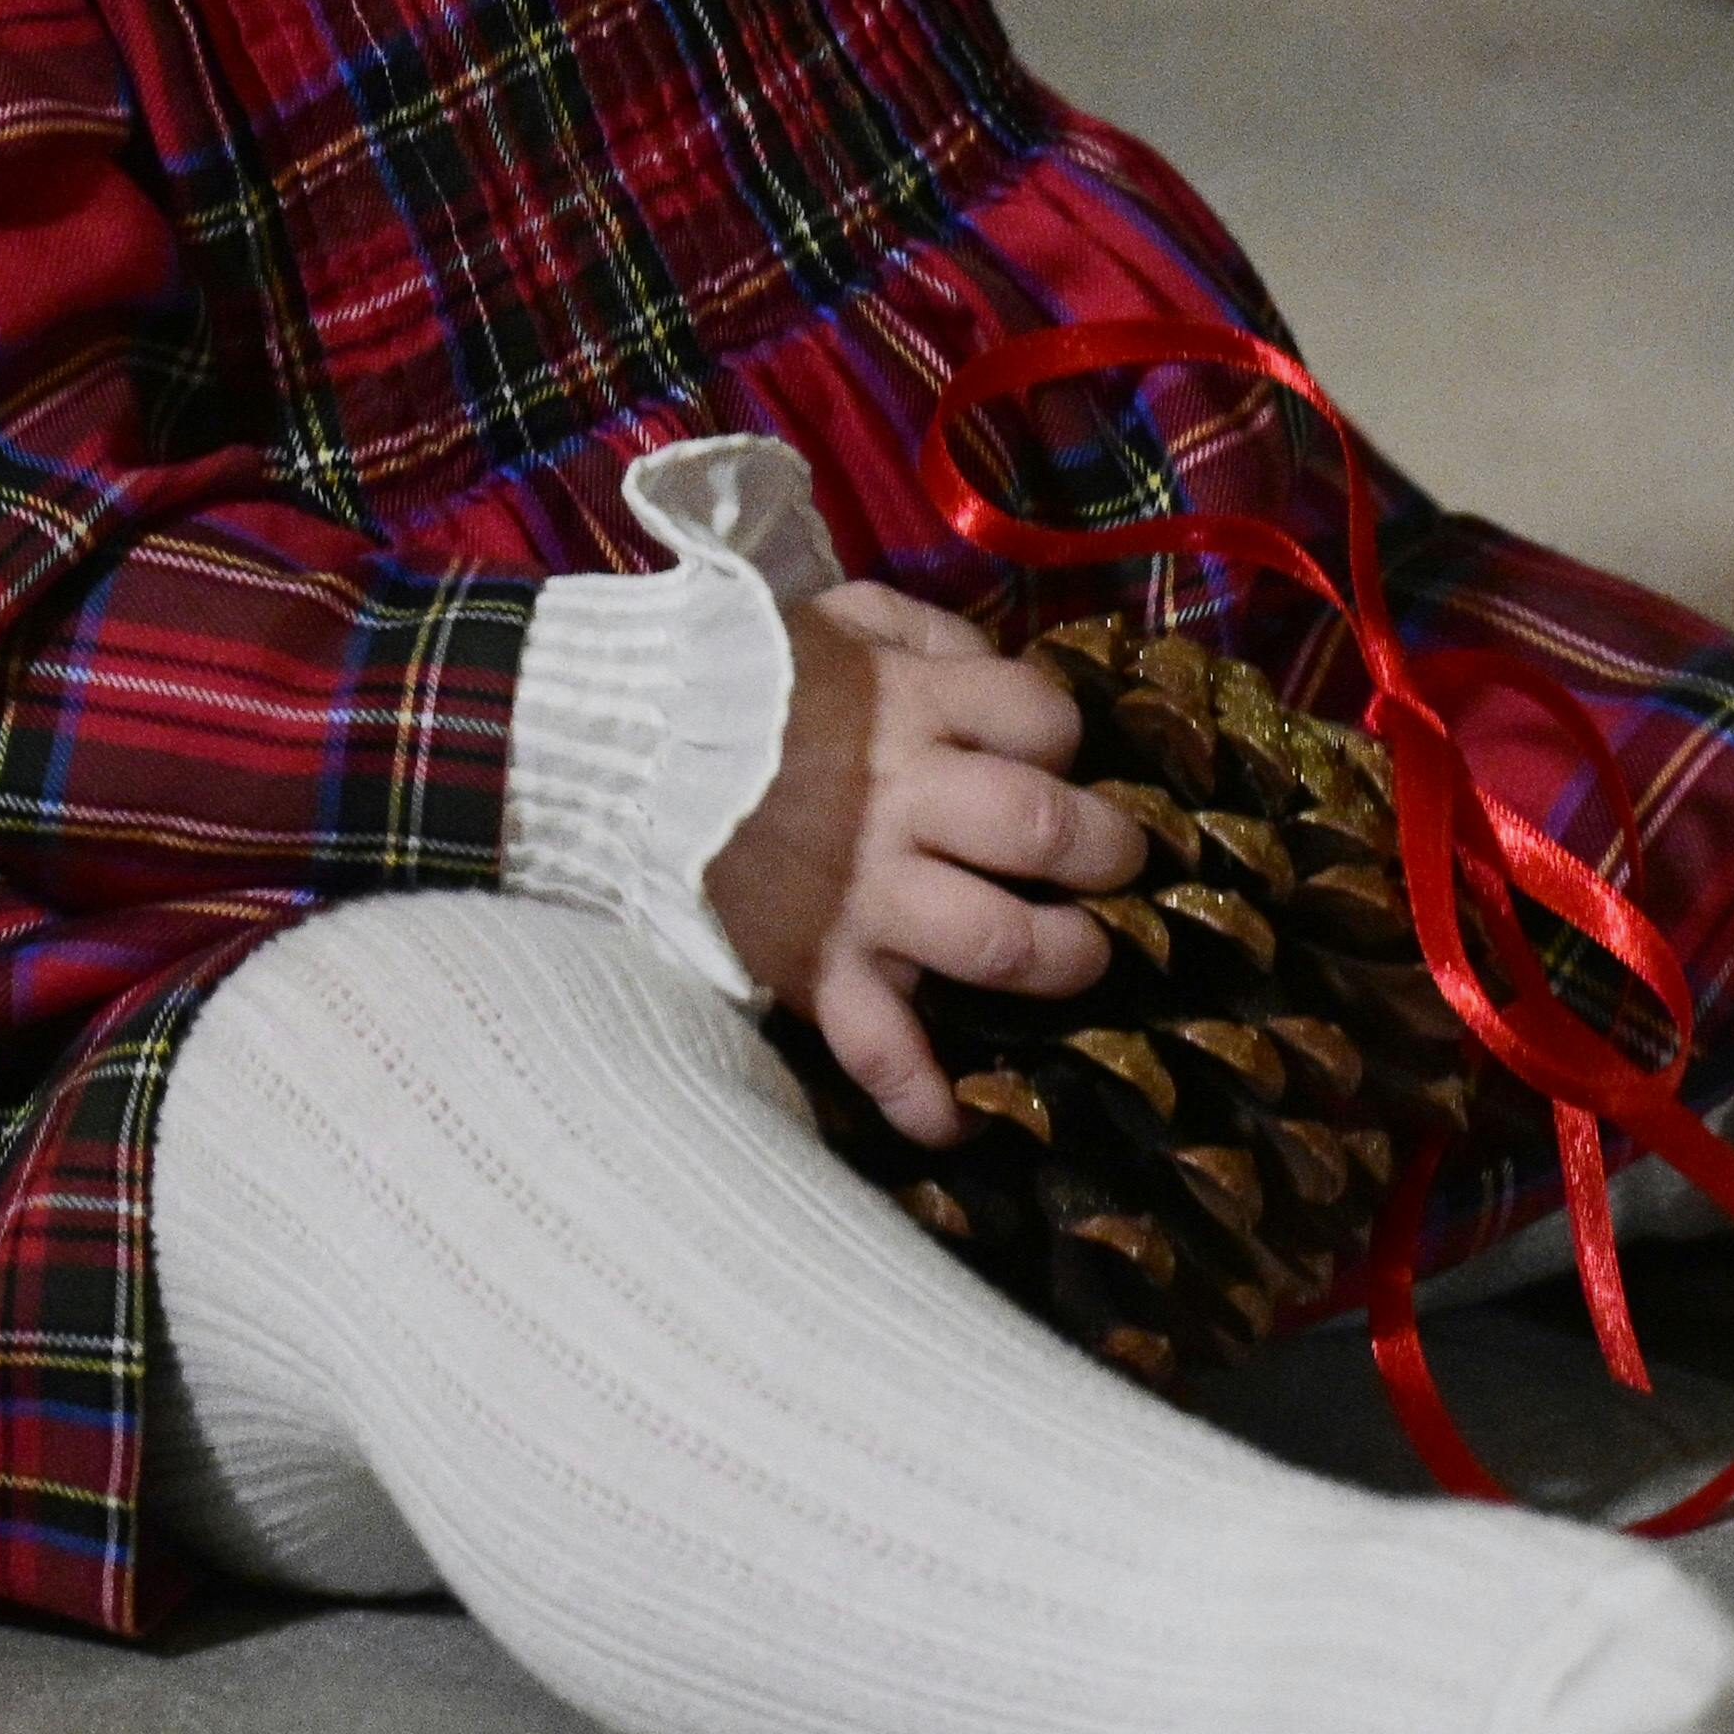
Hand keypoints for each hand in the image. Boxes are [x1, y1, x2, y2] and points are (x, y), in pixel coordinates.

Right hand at [702, 583, 1149, 1143]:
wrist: (619, 751)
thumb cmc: (741, 682)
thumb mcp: (840, 617)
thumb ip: (925, 631)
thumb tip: (992, 664)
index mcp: (912, 707)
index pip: (1042, 721)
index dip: (1067, 740)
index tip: (1057, 759)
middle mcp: (904, 803)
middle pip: (1043, 830)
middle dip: (1107, 851)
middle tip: (1114, 862)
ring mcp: (863, 896)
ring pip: (997, 943)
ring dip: (1061, 959)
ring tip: (1079, 956)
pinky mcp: (818, 968)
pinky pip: (882, 1050)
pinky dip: (927, 1098)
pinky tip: (965, 1116)